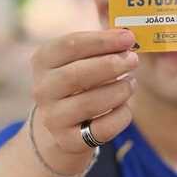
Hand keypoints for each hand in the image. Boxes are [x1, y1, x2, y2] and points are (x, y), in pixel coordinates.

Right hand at [30, 29, 138, 156]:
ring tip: (131, 83)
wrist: (64, 124)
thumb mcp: (81, 59)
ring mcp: (53, 118)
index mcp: (42, 61)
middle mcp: (42, 90)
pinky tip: (125, 106)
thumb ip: (100, 46)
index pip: (69, 45)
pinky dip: (121, 115)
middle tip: (133, 60)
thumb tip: (126, 35)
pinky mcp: (69, 140)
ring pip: (90, 103)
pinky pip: (103, 128)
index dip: (101, 40)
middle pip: (77, 75)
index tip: (127, 38)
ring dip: (119, 91)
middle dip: (110, 65)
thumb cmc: (80, 81)